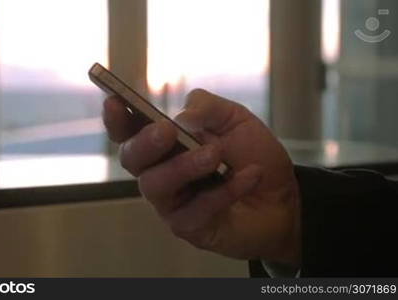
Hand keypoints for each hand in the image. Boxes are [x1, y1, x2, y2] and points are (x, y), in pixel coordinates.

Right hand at [102, 89, 300, 266]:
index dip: (117, 119)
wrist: (283, 196)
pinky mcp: (189, 226)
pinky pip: (195, 209)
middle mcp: (160, 172)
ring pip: (155, 186)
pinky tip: (250, 176)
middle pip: (131, 159)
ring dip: (183, 167)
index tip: (113, 102)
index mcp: (165, 144)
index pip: (130, 132)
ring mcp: (171, 202)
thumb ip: (208, 108)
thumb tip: (182, 115)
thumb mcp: (236, 120)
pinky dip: (224, 190)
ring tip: (215, 154)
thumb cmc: (252, 156)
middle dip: (144, 143)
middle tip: (167, 130)